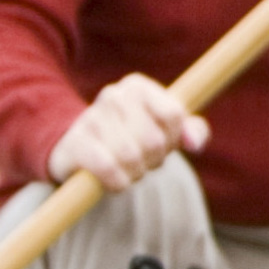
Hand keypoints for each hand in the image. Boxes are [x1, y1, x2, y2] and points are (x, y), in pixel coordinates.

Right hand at [52, 72, 207, 193]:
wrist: (80, 153)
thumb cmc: (133, 139)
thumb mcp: (167, 131)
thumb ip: (193, 131)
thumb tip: (194, 143)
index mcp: (137, 86)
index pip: (174, 115)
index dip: (174, 138)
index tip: (164, 144)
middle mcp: (113, 95)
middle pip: (154, 139)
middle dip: (154, 160)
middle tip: (143, 161)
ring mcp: (90, 118)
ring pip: (131, 156)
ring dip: (136, 173)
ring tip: (128, 169)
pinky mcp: (74, 143)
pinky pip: (108, 168)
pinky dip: (118, 182)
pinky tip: (115, 180)